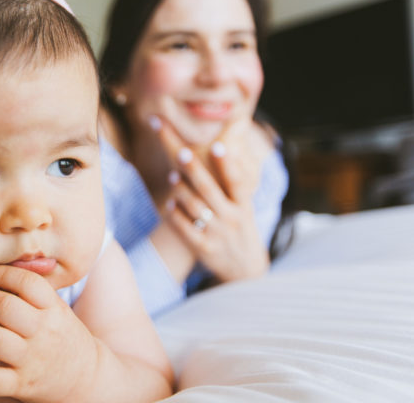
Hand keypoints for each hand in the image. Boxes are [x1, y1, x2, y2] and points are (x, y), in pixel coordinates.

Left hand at [0, 265, 98, 402]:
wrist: (86, 377)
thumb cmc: (61, 334)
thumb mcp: (57, 308)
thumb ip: (33, 289)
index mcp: (54, 310)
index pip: (28, 283)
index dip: (2, 274)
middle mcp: (43, 333)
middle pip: (6, 307)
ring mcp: (31, 360)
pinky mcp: (21, 385)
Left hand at [154, 115, 269, 282]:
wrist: (245, 269)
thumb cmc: (240, 228)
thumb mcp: (245, 208)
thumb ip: (236, 185)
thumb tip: (226, 149)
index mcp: (244, 206)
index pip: (236, 182)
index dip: (227, 164)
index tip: (218, 145)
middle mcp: (232, 219)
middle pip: (210, 191)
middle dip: (195, 171)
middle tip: (182, 152)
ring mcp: (217, 234)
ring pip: (195, 209)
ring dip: (181, 191)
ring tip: (171, 176)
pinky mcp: (203, 248)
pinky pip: (186, 230)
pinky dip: (176, 216)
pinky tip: (168, 204)